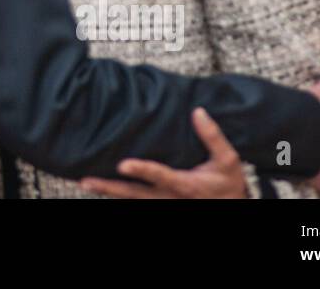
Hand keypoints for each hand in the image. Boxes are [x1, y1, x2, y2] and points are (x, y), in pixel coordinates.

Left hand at [81, 107, 247, 198]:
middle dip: (110, 187)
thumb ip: (213, 137)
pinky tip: (101, 187)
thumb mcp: (228, 160)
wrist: (233, 206)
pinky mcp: (160, 205)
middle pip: (135, 194)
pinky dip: (117, 195)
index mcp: (185, 185)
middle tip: (87, 180)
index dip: (142, 170)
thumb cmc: (228, 184)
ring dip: (108, 192)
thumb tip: (198, 111)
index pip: (160, 176)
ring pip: (131, 200)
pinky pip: (134, 201)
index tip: (123, 164)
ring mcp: (163, 204)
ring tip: (85, 182)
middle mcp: (169, 197)